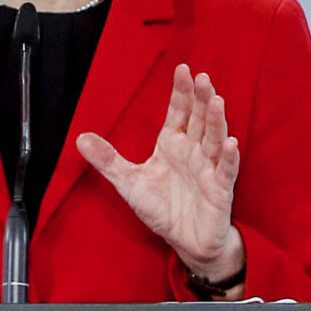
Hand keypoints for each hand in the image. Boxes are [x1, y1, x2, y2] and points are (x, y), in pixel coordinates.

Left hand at [77, 64, 244, 282]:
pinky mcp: (220, 189)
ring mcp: (209, 168)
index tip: (182, 69)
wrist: (185, 241)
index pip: (179, 112)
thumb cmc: (162, 209)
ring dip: (216, 120)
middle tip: (203, 77)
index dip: (182, 92)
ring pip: (213, 139)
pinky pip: (225, 170)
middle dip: (201, 98)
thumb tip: (80, 138)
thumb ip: (108, 161)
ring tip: (216, 101)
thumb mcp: (129, 183)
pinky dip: (228, 157)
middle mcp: (193, 151)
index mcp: (173, 143)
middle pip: (199, 119)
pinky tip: (229, 143)